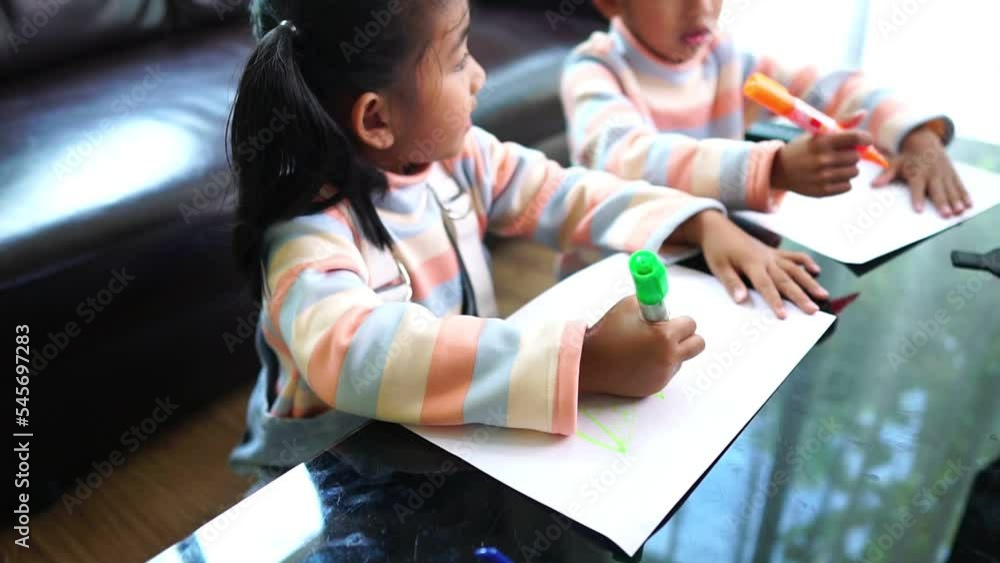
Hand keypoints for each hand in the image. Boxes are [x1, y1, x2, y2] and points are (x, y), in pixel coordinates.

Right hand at [579, 297, 703, 396]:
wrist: (590, 363)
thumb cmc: (607, 332)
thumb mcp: (628, 305)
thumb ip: (650, 302)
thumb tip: (662, 302)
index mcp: (665, 336)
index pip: (691, 324)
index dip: (679, 320)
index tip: (669, 320)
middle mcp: (668, 358)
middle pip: (697, 345)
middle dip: (687, 337)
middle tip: (670, 334)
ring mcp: (662, 375)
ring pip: (680, 359)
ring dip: (670, 352)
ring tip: (645, 348)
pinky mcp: (655, 387)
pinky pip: (665, 373)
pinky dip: (658, 366)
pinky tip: (638, 361)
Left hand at [682, 211, 828, 318]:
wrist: (718, 228)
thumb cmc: (717, 249)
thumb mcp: (718, 267)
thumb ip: (732, 283)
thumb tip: (742, 300)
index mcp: (752, 264)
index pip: (766, 286)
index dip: (775, 301)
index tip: (784, 315)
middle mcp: (766, 259)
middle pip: (786, 280)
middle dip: (801, 296)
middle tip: (813, 310)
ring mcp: (772, 254)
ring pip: (795, 269)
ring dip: (810, 282)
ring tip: (823, 295)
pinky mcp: (773, 251)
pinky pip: (793, 256)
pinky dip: (806, 261)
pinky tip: (817, 270)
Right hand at [771, 112, 870, 196]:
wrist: (779, 170)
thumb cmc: (803, 148)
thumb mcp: (818, 133)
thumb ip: (842, 123)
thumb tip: (863, 113)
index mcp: (822, 142)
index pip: (855, 138)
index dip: (866, 139)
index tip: (867, 140)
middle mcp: (822, 160)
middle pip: (856, 157)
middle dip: (852, 154)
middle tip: (842, 154)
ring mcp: (822, 177)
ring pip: (854, 172)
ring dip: (849, 169)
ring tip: (836, 166)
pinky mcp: (822, 191)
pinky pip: (848, 186)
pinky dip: (843, 182)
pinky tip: (831, 177)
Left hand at [872, 128, 969, 216]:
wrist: (925, 142)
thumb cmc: (907, 158)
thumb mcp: (895, 164)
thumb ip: (886, 175)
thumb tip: (874, 185)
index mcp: (917, 173)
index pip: (917, 187)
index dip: (917, 198)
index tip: (918, 210)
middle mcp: (932, 174)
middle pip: (937, 190)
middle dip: (942, 202)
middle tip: (946, 214)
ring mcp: (944, 174)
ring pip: (950, 189)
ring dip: (956, 200)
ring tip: (959, 211)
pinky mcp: (952, 174)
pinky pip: (959, 185)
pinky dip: (965, 194)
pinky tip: (970, 204)